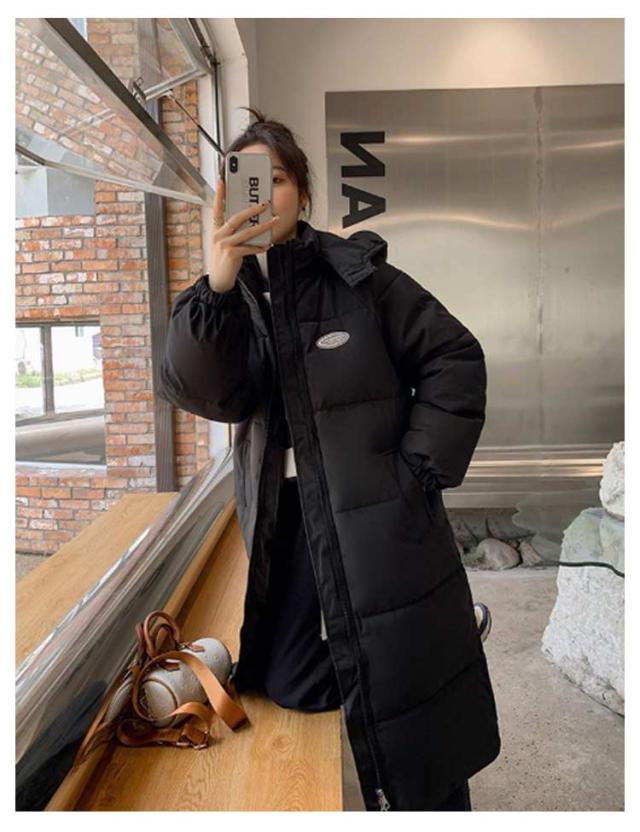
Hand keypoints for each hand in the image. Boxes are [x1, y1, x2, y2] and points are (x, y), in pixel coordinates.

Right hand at [208, 176, 279, 292]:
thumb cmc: (223, 261)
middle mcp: (218, 235)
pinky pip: (249, 248)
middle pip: (236, 217)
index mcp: (215, 229)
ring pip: (246, 232)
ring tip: (274, 222)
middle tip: (265, 204)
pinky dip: (260, 246)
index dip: (219, 194)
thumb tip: (251, 223)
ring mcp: (224, 245)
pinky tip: (268, 245)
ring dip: (262, 227)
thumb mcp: (224, 243)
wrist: (218, 280)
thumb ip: (233, 232)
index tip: (222, 180)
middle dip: (252, 210)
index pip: (216, 208)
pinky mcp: (231, 254)